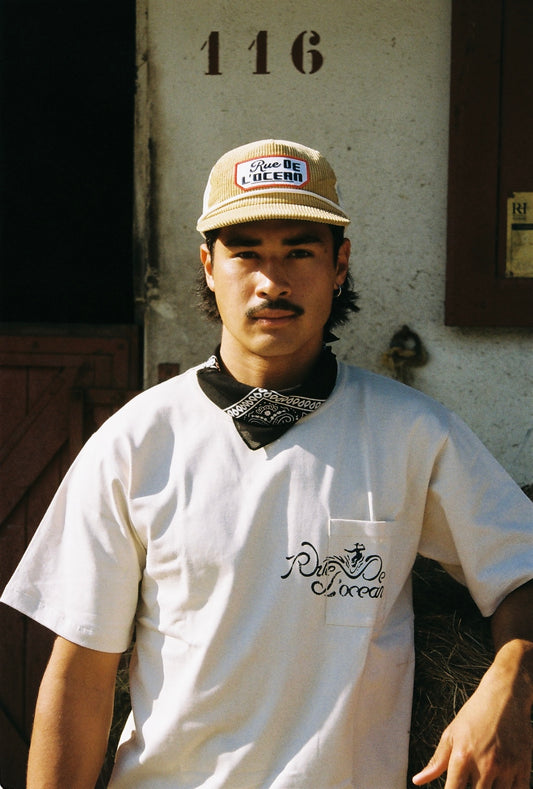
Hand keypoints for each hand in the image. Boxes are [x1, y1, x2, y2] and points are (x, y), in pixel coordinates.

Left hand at [411, 655, 532, 787]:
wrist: (505, 696)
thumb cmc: (474, 714)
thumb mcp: (451, 734)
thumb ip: (436, 762)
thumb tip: (418, 781)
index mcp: (462, 756)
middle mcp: (484, 764)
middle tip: (469, 783)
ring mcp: (506, 767)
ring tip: (483, 781)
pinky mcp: (523, 767)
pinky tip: (500, 784)